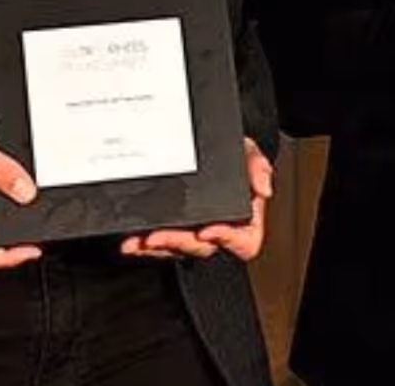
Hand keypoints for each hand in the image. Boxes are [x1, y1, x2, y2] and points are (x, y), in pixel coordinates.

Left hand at [119, 138, 272, 261]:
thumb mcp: (248, 150)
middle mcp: (218, 228)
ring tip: (139, 241)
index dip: (226, 239)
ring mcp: (195, 231)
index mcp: (244, 219)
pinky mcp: (175, 229)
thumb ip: (257, 166)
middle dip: (177, 242)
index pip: (243, 241)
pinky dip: (144, 243)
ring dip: (157, 248)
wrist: (213, 146)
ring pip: (177, 249)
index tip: (207, 229)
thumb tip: (263, 188)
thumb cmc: (234, 154)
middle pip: (202, 247)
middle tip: (158, 235)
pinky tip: (132, 241)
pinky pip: (161, 243)